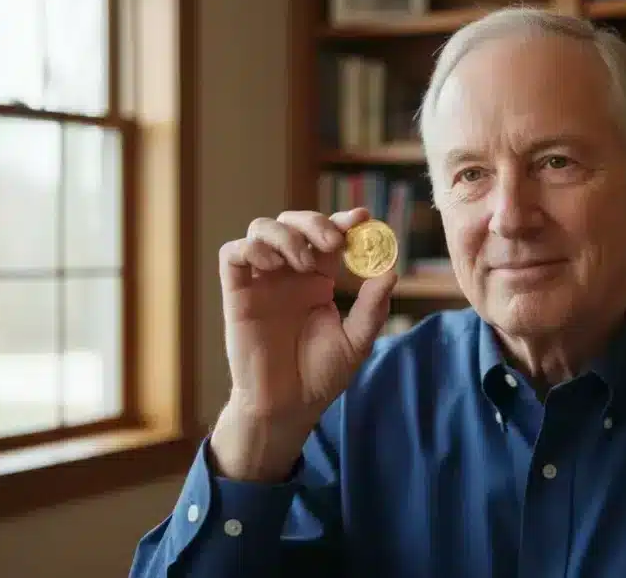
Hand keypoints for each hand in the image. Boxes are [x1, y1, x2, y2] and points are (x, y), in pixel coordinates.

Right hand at [210, 208, 396, 479]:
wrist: (286, 407)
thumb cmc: (320, 376)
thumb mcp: (356, 341)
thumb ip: (372, 306)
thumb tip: (391, 269)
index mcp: (318, 279)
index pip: (329, 236)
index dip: (343, 221)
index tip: (362, 217)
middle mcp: (288, 273)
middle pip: (294, 222)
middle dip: (316, 222)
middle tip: (333, 242)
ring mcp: (261, 280)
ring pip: (262, 228)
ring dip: (286, 235)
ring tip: (304, 263)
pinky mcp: (236, 292)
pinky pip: (233, 254)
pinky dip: (252, 249)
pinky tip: (273, 267)